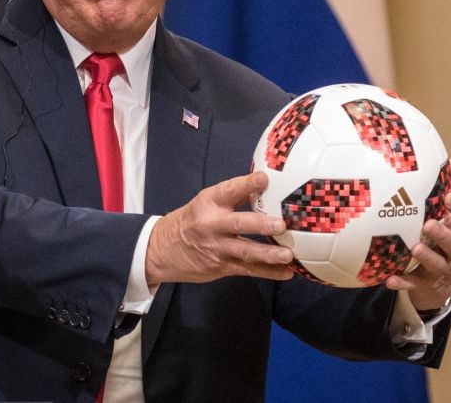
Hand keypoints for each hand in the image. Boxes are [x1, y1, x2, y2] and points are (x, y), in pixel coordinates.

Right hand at [145, 171, 294, 285]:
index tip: (264, 179)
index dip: (247, 183)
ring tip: (288, 255)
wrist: (162, 250)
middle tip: (281, 225)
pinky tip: (286, 272)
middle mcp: (212, 224)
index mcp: (209, 202)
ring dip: (268, 254)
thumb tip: (265, 186)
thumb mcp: (205, 203)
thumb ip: (233, 197)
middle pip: (239, 224)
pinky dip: (269, 272)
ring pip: (245, 251)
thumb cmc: (191, 221)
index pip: (229, 190)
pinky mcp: (220, 267)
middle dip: (261, 224)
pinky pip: (247, 269)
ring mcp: (216, 248)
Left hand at [385, 166, 450, 309]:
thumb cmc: (441, 242)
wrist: (438, 285)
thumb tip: (448, 161)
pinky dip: (402, 282)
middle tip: (430, 224)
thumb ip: (447, 193)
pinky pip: (413, 285)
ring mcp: (440, 271)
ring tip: (415, 248)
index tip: (449, 197)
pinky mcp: (424, 285)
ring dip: (427, 256)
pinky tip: (389, 279)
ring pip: (437, 265)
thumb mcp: (448, 220)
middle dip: (444, 235)